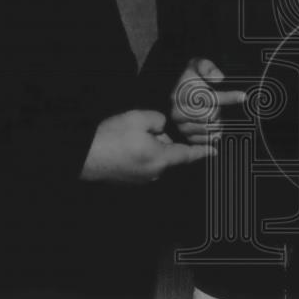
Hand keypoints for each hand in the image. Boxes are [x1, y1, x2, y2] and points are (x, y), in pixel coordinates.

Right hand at [80, 110, 215, 182]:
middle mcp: (154, 173)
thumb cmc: (110, 139)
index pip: (188, 155)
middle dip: (160, 140)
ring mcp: (141, 179)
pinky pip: (140, 164)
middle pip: (168, 153)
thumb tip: (161, 127)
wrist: (85, 156)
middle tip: (141, 130)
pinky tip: (122, 146)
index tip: (214, 151)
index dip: (203, 151)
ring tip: (127, 138)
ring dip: (147, 147)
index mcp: (161, 158)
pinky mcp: (129, 180)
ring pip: (153, 158)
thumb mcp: (139, 118)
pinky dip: (136, 154)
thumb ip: (159, 120)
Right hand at [170, 58, 245, 143]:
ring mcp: (180, 126)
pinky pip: (204, 140)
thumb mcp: (199, 65)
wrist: (185, 89)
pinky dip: (213, 135)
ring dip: (216, 122)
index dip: (227, 97)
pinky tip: (216, 126)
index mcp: (179, 94)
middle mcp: (176, 112)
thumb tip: (218, 78)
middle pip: (208, 115)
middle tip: (218, 105)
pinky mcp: (186, 137)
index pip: (207, 98)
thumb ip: (207, 68)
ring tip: (215, 114)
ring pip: (207, 128)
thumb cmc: (193, 77)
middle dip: (218, 110)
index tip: (242, 96)